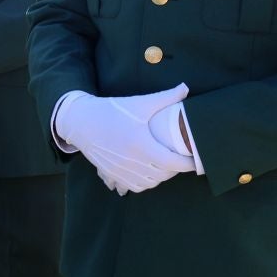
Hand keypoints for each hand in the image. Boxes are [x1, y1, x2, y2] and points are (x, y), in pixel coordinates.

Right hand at [54, 85, 196, 195]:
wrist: (80, 121)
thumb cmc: (111, 110)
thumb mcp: (139, 103)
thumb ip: (165, 98)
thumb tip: (186, 88)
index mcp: (141, 145)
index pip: (173, 162)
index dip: (188, 164)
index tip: (196, 160)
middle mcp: (131, 161)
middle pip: (163, 175)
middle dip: (175, 169)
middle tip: (180, 159)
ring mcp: (120, 170)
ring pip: (149, 183)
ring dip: (160, 177)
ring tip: (164, 166)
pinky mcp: (111, 174)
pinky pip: (132, 187)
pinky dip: (143, 183)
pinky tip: (146, 174)